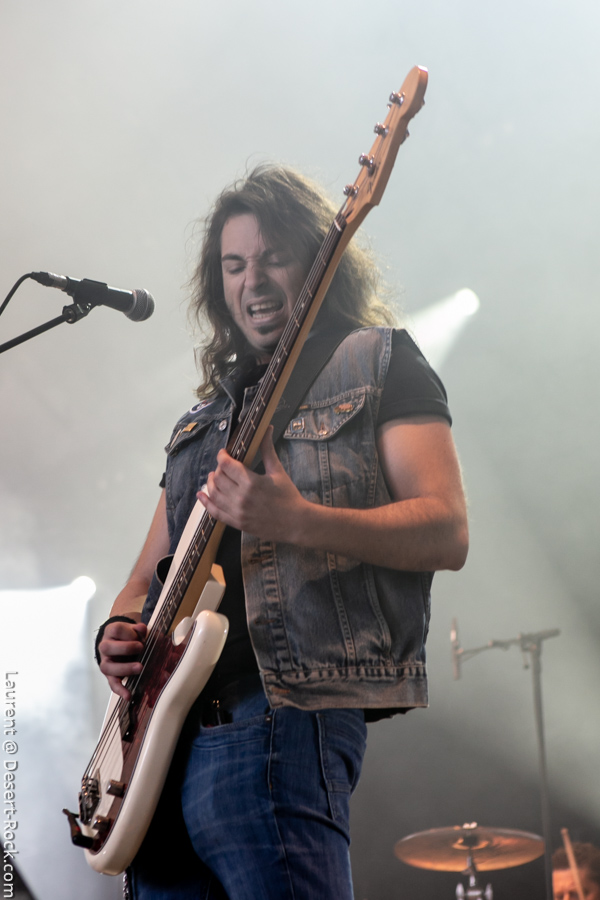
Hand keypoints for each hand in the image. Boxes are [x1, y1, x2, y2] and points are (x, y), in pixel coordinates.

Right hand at [98, 619, 146, 699]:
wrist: (119, 642)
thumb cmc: (127, 636)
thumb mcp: (133, 629)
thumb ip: (138, 629)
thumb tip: (141, 628)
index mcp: (110, 632)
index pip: (115, 630)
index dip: (128, 633)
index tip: (140, 636)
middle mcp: (104, 647)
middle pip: (107, 647)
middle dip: (125, 648)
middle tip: (140, 648)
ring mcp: (106, 662)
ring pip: (107, 667)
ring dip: (124, 668)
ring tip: (139, 668)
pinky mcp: (110, 675)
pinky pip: (112, 683)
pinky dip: (120, 690)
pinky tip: (128, 695)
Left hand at [196, 426, 307, 542]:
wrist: (296, 523)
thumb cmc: (289, 496)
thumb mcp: (277, 471)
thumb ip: (267, 449)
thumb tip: (267, 429)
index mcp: (251, 482)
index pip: (226, 464)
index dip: (222, 456)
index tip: (223, 453)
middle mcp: (241, 497)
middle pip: (218, 478)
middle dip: (218, 469)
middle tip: (223, 466)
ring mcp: (238, 512)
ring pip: (214, 493)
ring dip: (210, 483)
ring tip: (214, 477)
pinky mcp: (237, 523)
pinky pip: (215, 512)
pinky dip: (206, 503)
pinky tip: (201, 495)